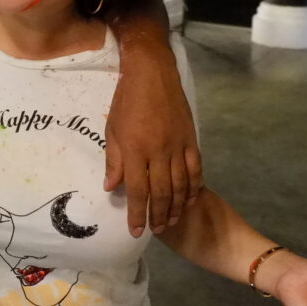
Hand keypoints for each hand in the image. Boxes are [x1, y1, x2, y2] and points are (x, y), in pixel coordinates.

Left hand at [104, 45, 202, 236]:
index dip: (137, 214)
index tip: (136, 231)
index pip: (137, 190)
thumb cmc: (126, 101)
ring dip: (177, 206)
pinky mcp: (191, 139)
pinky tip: (190, 199)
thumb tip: (110, 187)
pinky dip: (194, 187)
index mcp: (135, 150)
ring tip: (171, 220)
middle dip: (158, 215)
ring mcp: (178, 146)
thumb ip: (113, 161)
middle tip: (156, 230)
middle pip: (161, 192)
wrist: (152, 74)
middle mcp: (158, 152)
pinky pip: (196, 169)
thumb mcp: (112, 130)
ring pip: (181, 185)